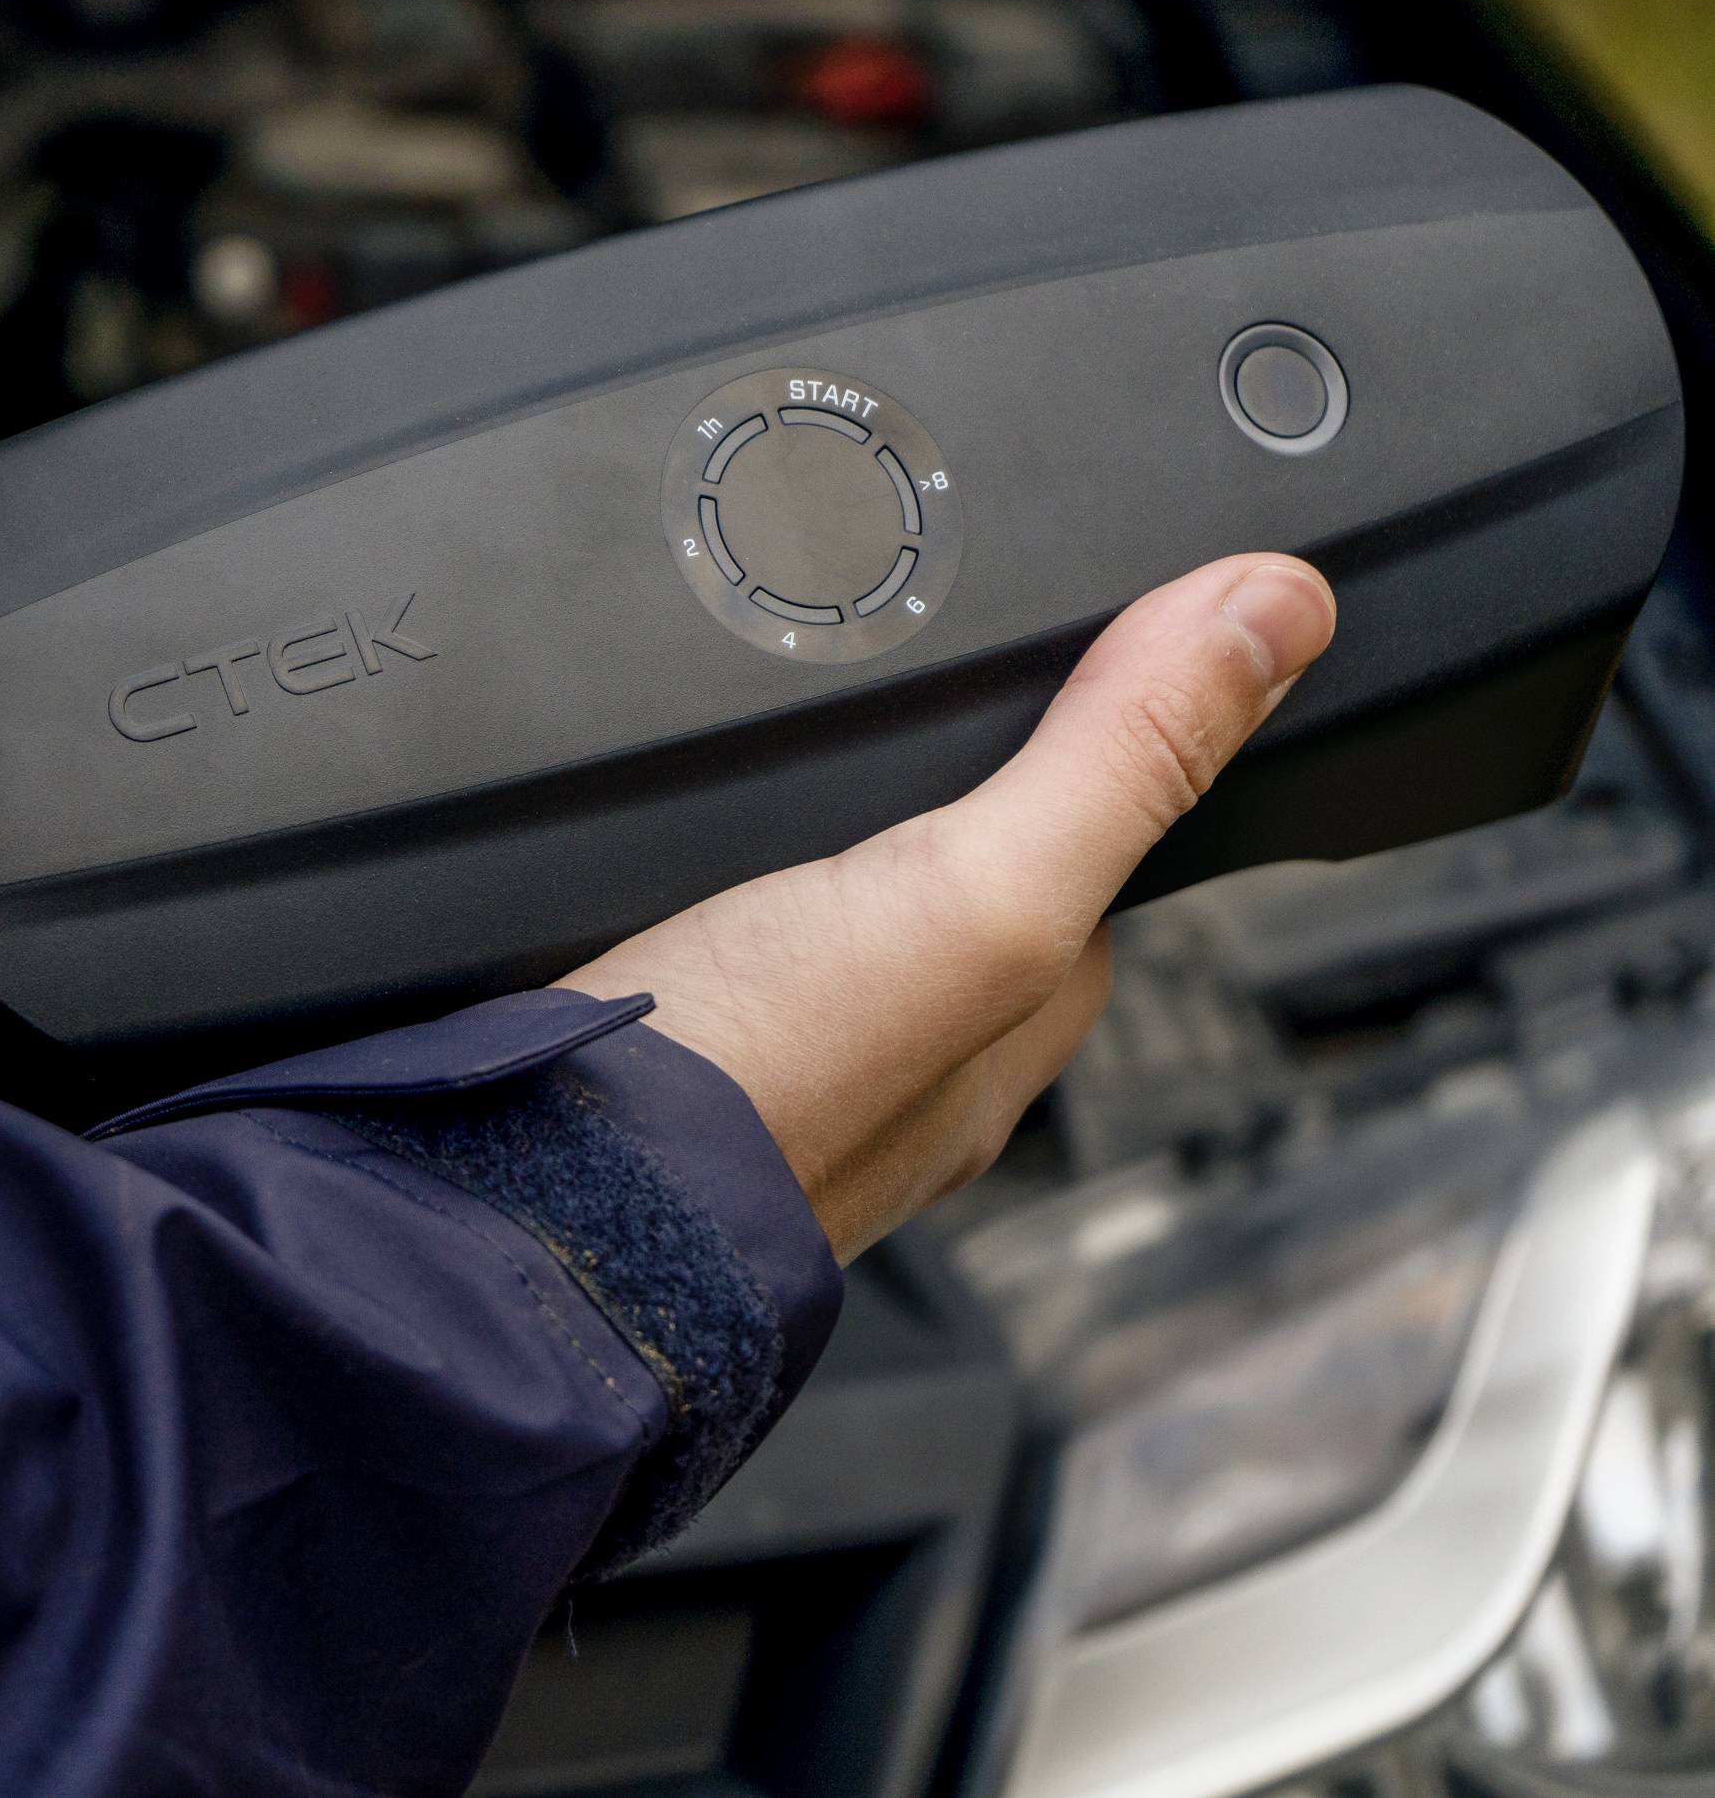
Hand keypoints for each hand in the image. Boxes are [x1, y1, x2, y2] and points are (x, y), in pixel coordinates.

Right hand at [559, 554, 1338, 1259]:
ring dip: (776, 862)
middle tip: (864, 724)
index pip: (1085, 879)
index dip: (1076, 770)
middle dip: (909, 815)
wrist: (527, 1190)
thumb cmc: (760, 1090)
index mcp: (999, 1036)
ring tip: (737, 787)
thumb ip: (1115, 758)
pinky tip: (630, 885)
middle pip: (940, 901)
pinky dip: (673, 911)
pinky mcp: (639, 1055)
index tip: (1053, 682)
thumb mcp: (978, 890)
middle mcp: (894, 1064)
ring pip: (809, 932)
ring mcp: (762, 1065)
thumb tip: (1274, 612)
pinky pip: (691, 953)